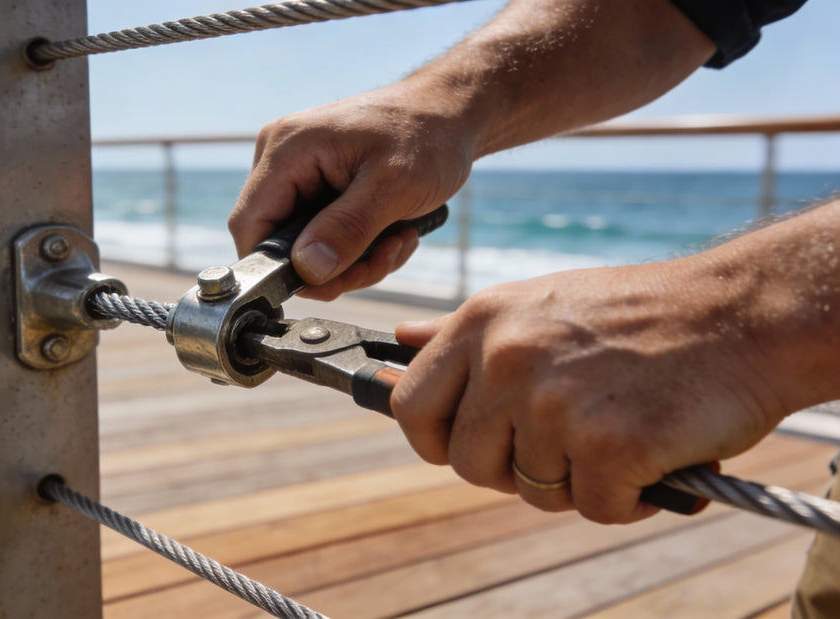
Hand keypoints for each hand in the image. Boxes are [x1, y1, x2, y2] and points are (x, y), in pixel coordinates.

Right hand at [229, 79, 476, 299]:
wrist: (453, 114)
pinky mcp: (319, 188)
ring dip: (355, 262)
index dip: (276, 267)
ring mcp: (301, 174)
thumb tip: (307, 270)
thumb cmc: (429, 134)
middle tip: (381, 259)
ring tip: (397, 241)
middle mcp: (283, 159)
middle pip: (281, 244)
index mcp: (287, 149)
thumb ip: (347, 229)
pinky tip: (394, 233)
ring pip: (307, 249)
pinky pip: (325, 238)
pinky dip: (360, 249)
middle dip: (333, 267)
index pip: (250, 225)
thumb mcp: (394, 186)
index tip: (324, 284)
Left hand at [390, 257, 792, 523]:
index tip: (468, 446)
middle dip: (512, 469)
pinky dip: (628, 496)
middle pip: (466, 462)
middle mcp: (507, 358)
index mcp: (482, 321)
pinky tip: (652, 453)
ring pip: (531, 489)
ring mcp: (555, 402)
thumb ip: (464, 334)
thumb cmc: (639, 315)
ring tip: (619, 432)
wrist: (740, 313)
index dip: (435, 440)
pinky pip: (593, 507)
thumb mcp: (538, 303)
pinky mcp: (609, 444)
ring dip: (577, 480)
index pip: (410, 406)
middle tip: (566, 444)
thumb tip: (396, 342)